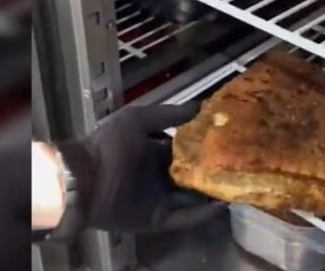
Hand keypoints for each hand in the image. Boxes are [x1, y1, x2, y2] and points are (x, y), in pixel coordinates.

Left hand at [57, 103, 224, 233]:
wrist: (84, 178)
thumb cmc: (110, 145)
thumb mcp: (138, 118)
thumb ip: (169, 114)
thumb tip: (201, 106)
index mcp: (152, 150)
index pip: (185, 150)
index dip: (204, 146)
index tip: (229, 141)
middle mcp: (158, 175)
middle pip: (192, 175)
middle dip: (213, 172)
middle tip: (240, 167)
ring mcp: (158, 198)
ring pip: (193, 198)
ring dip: (212, 195)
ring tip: (239, 189)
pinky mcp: (156, 218)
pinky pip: (184, 218)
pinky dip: (202, 214)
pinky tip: (222, 207)